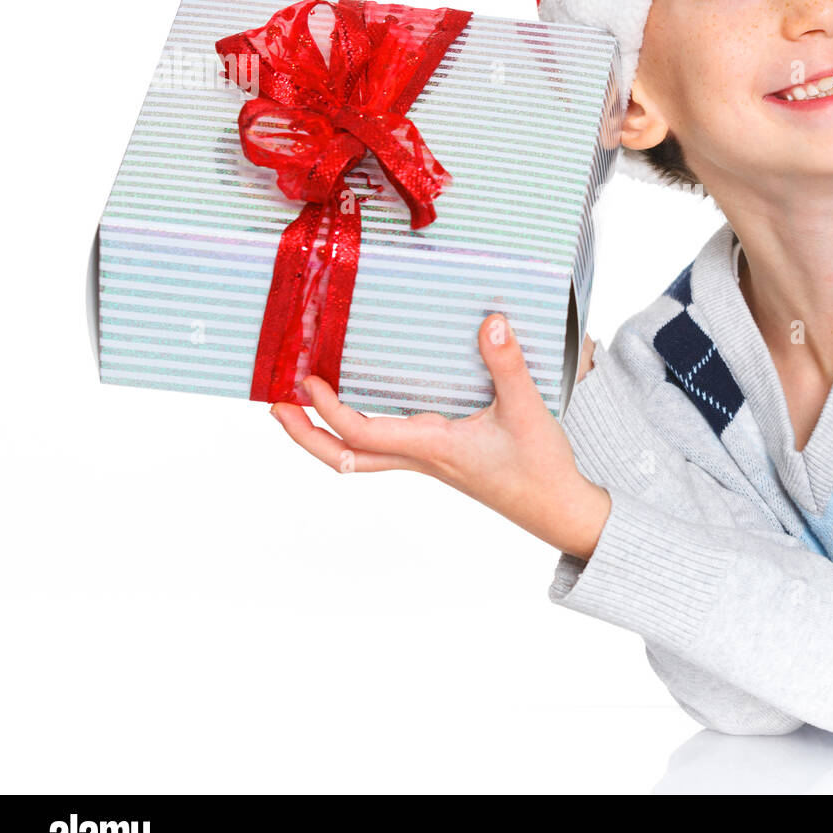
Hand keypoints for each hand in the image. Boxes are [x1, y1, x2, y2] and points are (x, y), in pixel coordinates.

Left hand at [269, 314, 610, 559]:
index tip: (305, 381)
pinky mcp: (440, 460)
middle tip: (274, 406)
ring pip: (360, 456)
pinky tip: (365, 408)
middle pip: (344, 458)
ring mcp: (428, 462)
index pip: (363, 433)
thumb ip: (507, 365)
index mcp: (432, 447)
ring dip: (325, 435)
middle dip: (304, 434)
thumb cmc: (541, 469)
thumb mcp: (527, 410)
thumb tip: (492, 321)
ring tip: (302, 406)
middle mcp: (420, 458)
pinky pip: (384, 449)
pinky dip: (358, 432)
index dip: (327, 409)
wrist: (558, 510)